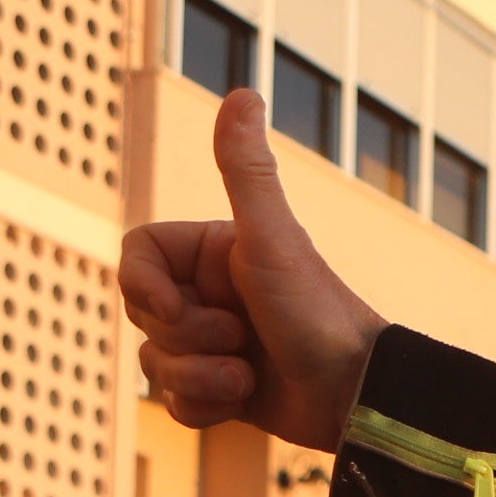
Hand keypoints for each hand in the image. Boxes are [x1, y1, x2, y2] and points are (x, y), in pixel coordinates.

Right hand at [121, 88, 384, 448]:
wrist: (360, 393)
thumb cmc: (317, 311)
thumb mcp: (272, 238)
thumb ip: (247, 170)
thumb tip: (243, 89)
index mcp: (211, 252)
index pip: (134, 258)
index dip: (143, 287)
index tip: (172, 305)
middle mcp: (210, 293)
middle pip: (142, 315)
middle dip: (185, 337)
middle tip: (241, 337)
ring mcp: (215, 343)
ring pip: (155, 364)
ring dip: (199, 377)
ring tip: (250, 375)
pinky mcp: (223, 390)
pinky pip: (177, 403)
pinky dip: (207, 407)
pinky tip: (247, 400)